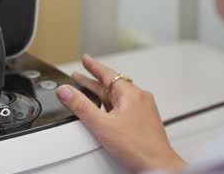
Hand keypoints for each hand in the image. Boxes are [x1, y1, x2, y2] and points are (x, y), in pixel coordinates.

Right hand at [56, 55, 185, 171]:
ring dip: (101, 94)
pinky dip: (111, 105)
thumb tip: (65, 91)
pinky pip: (124, 107)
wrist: (158, 165)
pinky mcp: (143, 121)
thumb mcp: (102, 125)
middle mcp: (139, 98)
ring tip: (86, 92)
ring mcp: (143, 110)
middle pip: (111, 85)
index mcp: (131, 94)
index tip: (85, 59)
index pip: (108, 73)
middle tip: (78, 76)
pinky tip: (105, 112)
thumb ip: (81, 106)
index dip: (94, 66)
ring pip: (117, 97)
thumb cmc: (138, 147)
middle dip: (93, 82)